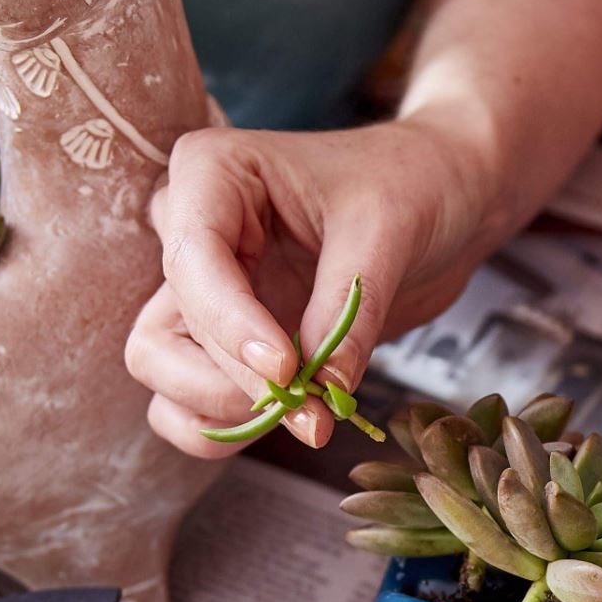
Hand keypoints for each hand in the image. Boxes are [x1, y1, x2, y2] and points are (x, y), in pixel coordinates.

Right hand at [127, 114, 500, 458]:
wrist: (439, 198)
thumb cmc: (409, 184)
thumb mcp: (386, 232)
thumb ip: (349, 312)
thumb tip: (323, 392)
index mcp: (211, 175)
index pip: (191, 264)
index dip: (232, 329)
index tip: (288, 369)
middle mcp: (191, 232)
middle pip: (162, 336)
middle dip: (230, 383)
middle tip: (305, 407)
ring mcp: (207, 291)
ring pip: (163, 372)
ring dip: (221, 412)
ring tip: (304, 418)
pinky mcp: (234, 337)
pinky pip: (194, 398)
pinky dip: (228, 427)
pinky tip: (290, 424)